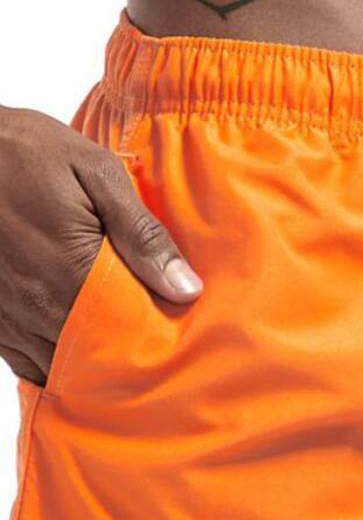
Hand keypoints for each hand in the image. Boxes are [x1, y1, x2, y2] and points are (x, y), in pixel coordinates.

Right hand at [0, 105, 202, 386]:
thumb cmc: (25, 153)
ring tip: (116, 352)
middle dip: (124, 359)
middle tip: (150, 349)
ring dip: (89, 365)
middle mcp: (37, 306)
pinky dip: (52, 362)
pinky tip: (74, 352)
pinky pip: (25, 362)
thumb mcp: (97, 174)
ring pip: (59, 366)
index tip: (173, 340)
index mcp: (74, 273)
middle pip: (96, 358)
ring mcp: (8, 316)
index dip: (153, 344)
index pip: (129, 335)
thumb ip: (143, 235)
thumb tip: (186, 289)